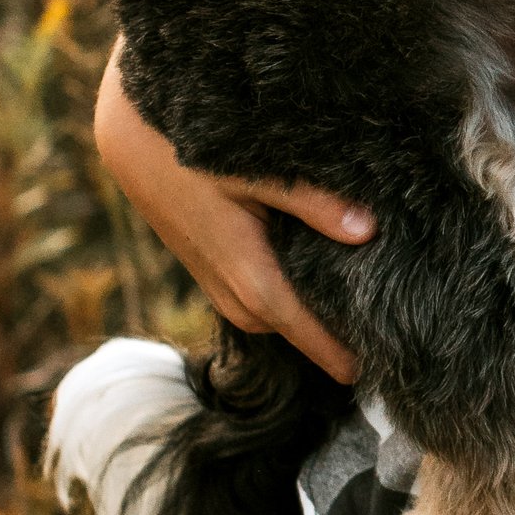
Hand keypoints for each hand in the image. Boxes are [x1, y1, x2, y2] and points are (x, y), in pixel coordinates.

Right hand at [93, 46, 371, 383]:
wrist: (131, 143)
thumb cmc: (196, 153)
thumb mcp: (259, 171)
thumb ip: (313, 203)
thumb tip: (368, 231)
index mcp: (249, 275)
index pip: (305, 331)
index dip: (340, 353)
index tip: (377, 371)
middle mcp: (231, 292)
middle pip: (292, 331)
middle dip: (330, 340)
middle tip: (382, 337)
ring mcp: (216, 285)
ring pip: (271, 318)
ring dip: (304, 321)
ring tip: (353, 315)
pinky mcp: (209, 271)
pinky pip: (254, 302)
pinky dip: (282, 302)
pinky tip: (312, 282)